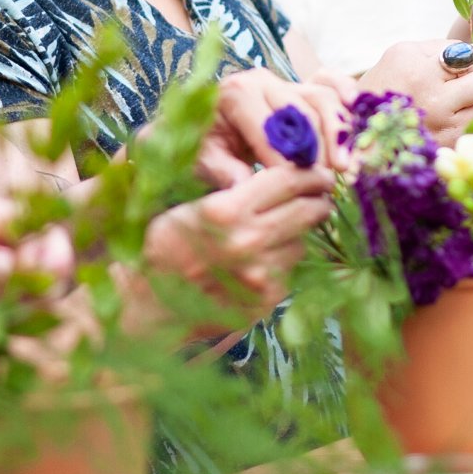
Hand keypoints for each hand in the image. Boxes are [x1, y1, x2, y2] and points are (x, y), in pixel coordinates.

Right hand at [143, 163, 334, 322]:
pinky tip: (264, 259)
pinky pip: (289, 272)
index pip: (286, 180)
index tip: (319, 171)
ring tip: (284, 228)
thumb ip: (233, 190)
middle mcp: (248, 242)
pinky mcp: (265, 300)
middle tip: (323, 193)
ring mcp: (260, 276)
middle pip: (306, 210)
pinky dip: (282, 262)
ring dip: (298, 233)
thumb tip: (283, 176)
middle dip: (319, 199)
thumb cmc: (164, 245)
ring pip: (301, 242)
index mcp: (226, 210)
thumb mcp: (190, 206)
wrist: (149, 302)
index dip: (309, 172)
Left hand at [199, 67, 351, 184]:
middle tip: (328, 181)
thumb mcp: (202, 159)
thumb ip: (221, 170)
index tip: (295, 188)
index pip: (269, 127)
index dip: (284, 159)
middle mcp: (263, 80)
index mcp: (236, 93)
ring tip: (345, 167)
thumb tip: (245, 185)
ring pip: (322, 98)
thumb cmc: (202, 145)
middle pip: (302, 109)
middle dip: (318, 147)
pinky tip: (357, 119)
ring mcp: (286, 81)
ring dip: (339, 133)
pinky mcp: (302, 86)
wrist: (202, 126)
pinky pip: (331, 84)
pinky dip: (347, 96)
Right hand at [356, 40, 472, 141]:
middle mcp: (427, 87)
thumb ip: (437, 51)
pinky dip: (471, 121)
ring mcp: (437, 116)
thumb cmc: (383, 92)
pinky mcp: (444, 140)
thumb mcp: (399, 58)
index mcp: (412, 60)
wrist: (362, 135)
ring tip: (460, 104)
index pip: (471, 53)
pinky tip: (453, 120)